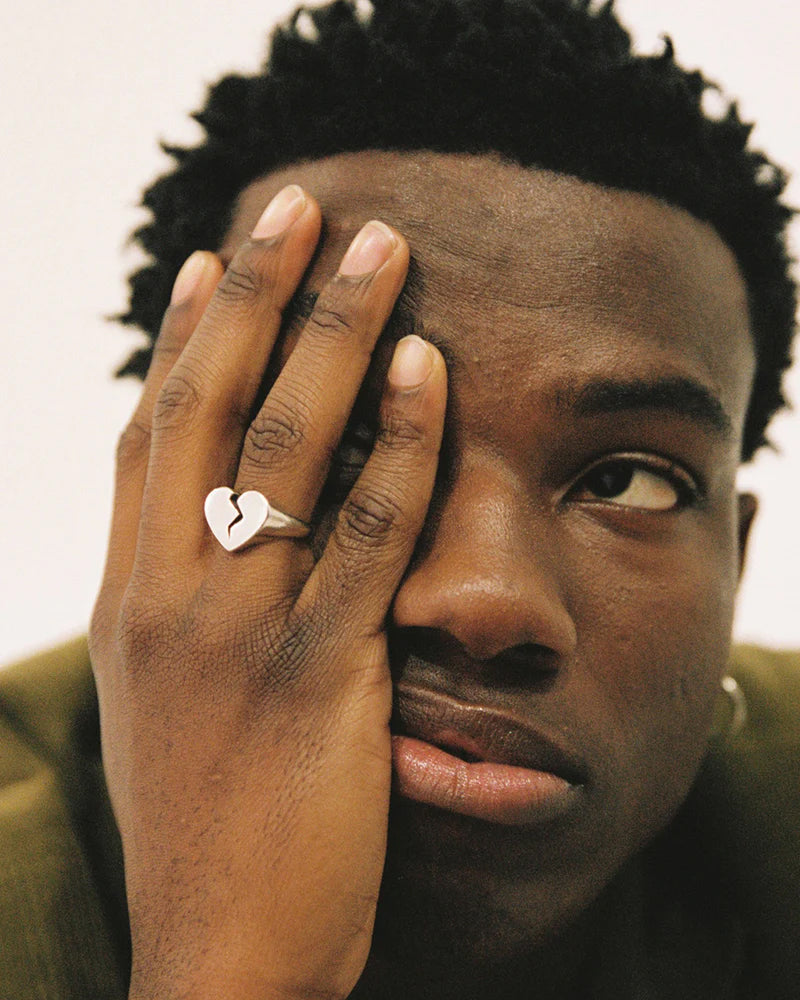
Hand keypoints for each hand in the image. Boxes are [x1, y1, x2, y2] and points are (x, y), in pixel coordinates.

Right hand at [89, 185, 446, 999]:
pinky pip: (367, 530)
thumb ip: (183, 600)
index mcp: (131, 597)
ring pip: (287, 446)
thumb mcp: (162, 697)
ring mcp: (242, 628)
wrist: (218, 947)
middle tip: (300, 205)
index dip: (183, 340)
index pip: (151, 435)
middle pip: (210, 408)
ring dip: (334, 333)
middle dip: (257, 297)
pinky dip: (397, 440)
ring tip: (375, 245)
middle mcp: (172, 594)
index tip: (217, 263)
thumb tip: (208, 519)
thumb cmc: (200, 822)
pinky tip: (423, 366)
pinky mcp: (321, 671)